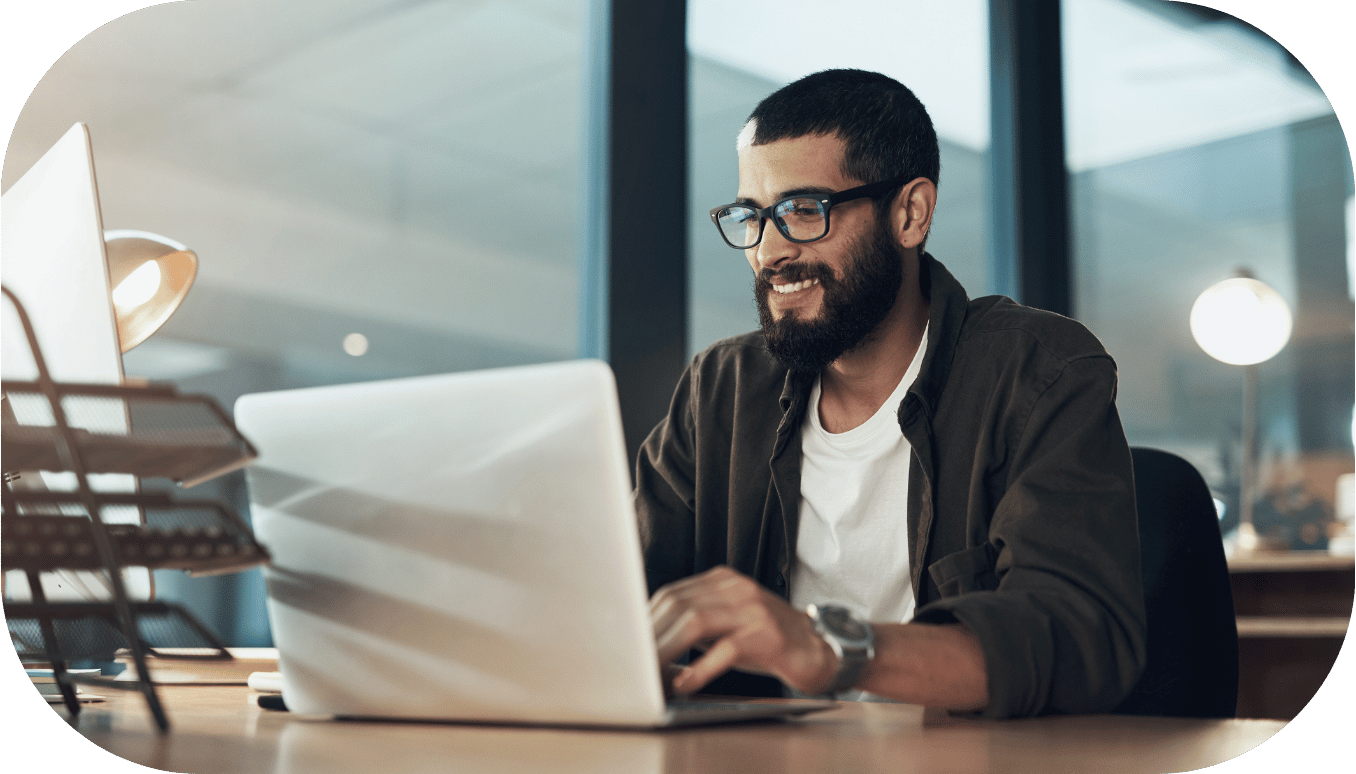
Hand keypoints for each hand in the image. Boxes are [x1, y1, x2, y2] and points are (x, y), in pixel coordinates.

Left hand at [650, 566, 836, 695]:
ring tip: (651, 673)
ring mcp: (753, 609)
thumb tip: (649, 642)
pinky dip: (700, 668)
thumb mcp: (727, 623)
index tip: (628, 644)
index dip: (646, 620)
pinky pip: (725, 649)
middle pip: (678, 605)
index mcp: (722, 581)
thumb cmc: (767, 640)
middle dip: (651, 637)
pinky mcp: (767, 635)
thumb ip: (694, 624)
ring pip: (695, 621)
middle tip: (633, 664)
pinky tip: (686, 683)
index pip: (671, 594)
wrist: (819, 649)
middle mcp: (736, 588)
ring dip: (667, 650)